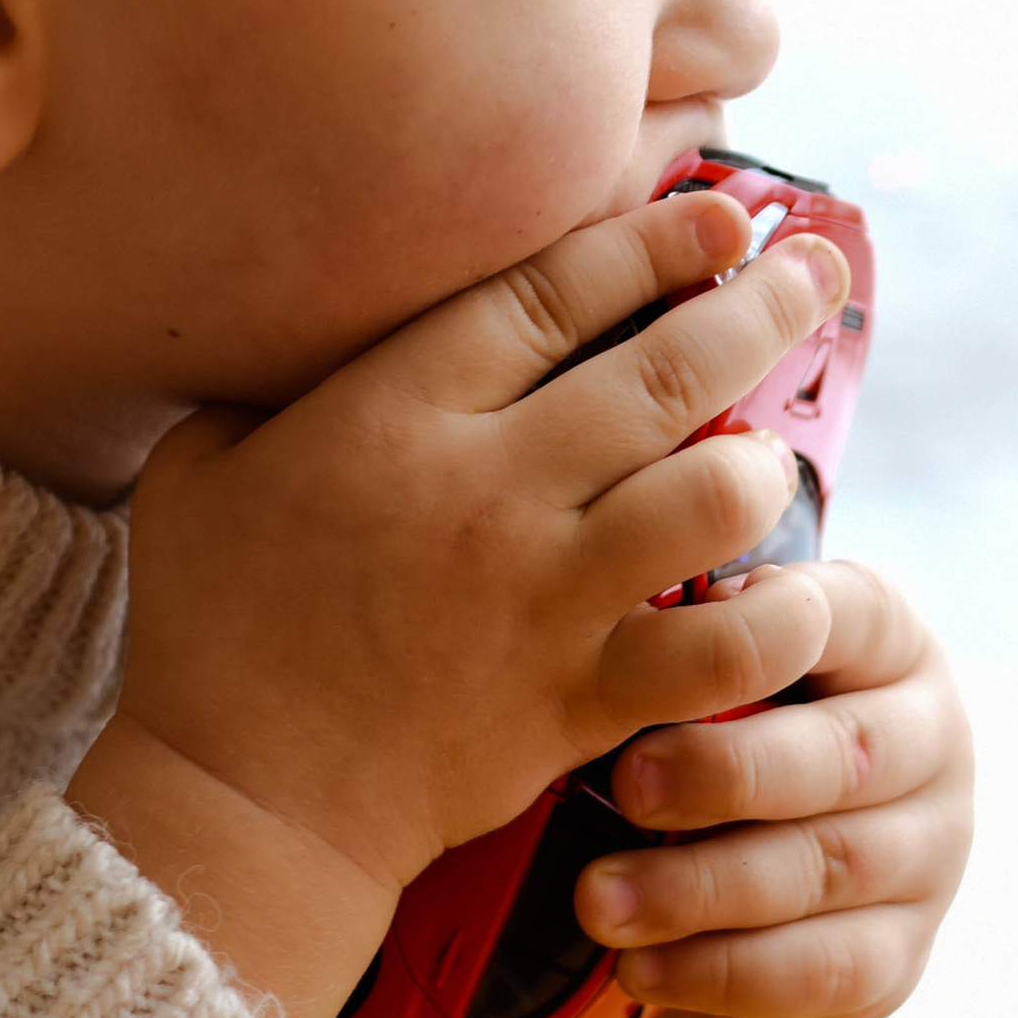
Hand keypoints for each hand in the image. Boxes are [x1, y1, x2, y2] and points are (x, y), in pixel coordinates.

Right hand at [82, 194, 850, 938]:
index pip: (556, 293)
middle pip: (666, 369)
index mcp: (395, 415)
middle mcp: (490, 491)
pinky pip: (719, 647)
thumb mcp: (199, 468)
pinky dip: (771, 617)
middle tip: (817, 270)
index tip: (723, 213)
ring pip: (712, 493)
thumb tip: (315, 322)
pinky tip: (787, 593)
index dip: (655, 241)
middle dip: (761, 305)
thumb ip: (270, 384)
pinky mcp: (584, 698)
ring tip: (776, 449)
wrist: (241, 805)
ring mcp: (548, 597)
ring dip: (765, 460)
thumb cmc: (210, 631)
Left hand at [569, 566, 971, 1017]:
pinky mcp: (902, 955)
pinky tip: (642, 966)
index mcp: (889, 643)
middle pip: (845, 754)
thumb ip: (692, 644)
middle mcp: (932, 740)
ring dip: (702, 888)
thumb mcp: (716, 673)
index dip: (771, 630)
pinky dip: (721, 972)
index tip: (669, 654)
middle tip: (628, 786)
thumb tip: (628, 622)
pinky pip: (820, 969)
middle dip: (726, 773)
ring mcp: (932, 853)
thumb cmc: (719, 735)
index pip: (854, 614)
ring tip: (600, 899)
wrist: (751, 884)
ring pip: (828, 868)